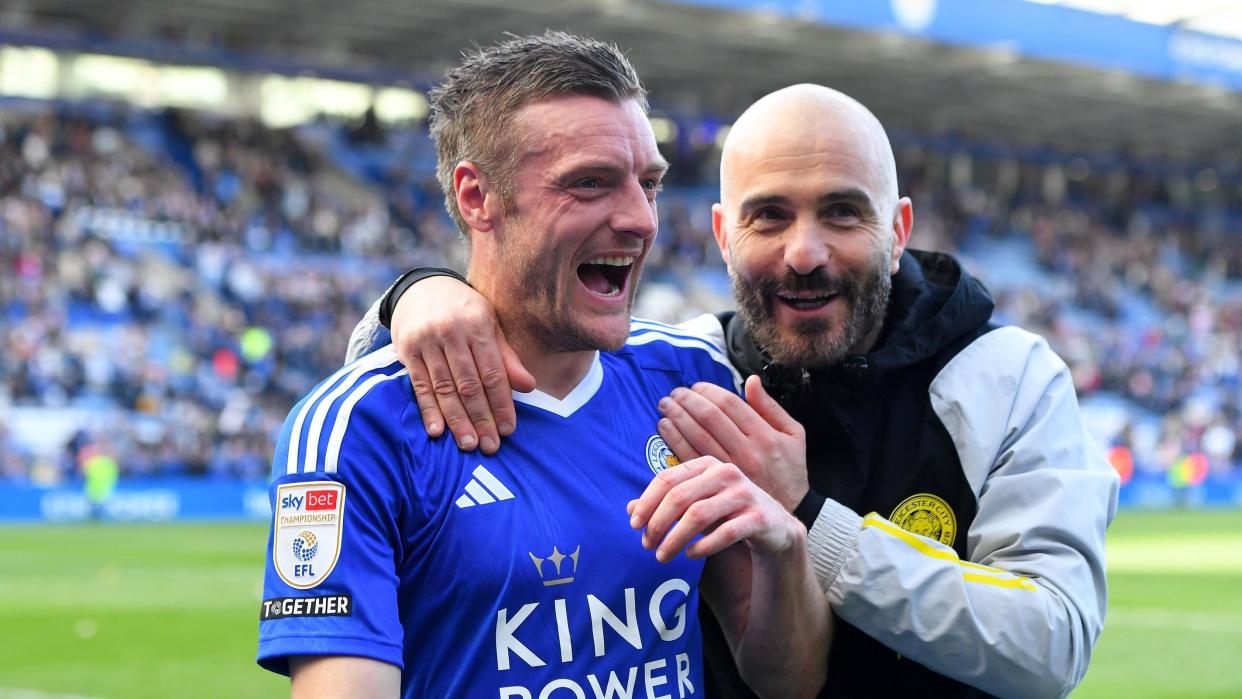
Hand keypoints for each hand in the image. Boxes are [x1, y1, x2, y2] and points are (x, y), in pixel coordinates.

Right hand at [390, 276, 534, 453]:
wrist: (422, 288)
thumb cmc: (465, 312)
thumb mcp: (490, 326)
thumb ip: (507, 358)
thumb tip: (529, 387)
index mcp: (477, 325)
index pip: (493, 372)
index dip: (502, 403)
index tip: (508, 429)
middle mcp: (451, 332)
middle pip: (469, 384)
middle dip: (482, 418)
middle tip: (490, 446)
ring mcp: (426, 342)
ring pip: (444, 388)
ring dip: (457, 420)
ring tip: (468, 444)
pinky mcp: (407, 351)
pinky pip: (419, 385)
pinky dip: (428, 410)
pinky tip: (437, 431)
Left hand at [627, 456, 803, 562]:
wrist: (774, 527)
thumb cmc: (727, 513)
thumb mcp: (697, 503)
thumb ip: (665, 503)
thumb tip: (629, 509)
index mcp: (707, 464)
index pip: (667, 478)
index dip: (646, 502)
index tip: (634, 525)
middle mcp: (726, 473)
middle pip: (679, 496)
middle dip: (658, 523)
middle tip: (646, 545)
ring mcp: (744, 494)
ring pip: (698, 515)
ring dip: (675, 539)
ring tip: (662, 556)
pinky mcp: (759, 517)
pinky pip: (724, 533)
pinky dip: (703, 547)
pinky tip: (691, 555)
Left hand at [656, 375, 808, 510]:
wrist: (786, 517)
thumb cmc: (789, 472)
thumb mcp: (793, 435)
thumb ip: (770, 407)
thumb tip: (752, 380)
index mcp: (764, 435)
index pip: (729, 404)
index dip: (708, 392)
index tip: (693, 387)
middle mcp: (748, 452)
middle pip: (710, 418)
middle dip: (687, 402)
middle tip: (671, 395)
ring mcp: (735, 473)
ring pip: (699, 437)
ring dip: (678, 418)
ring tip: (665, 407)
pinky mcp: (723, 491)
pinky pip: (693, 465)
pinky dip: (676, 446)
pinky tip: (665, 431)